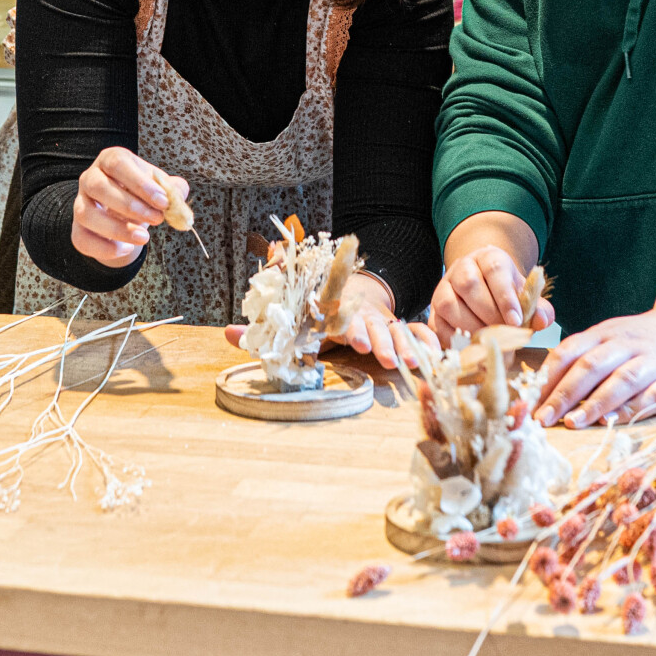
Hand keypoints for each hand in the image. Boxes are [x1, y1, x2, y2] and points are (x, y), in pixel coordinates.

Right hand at [70, 146, 187, 268]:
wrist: (125, 218)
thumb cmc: (142, 196)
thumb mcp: (160, 188)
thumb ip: (173, 190)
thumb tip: (179, 198)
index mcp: (110, 160)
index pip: (118, 164)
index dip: (140, 183)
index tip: (163, 201)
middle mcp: (90, 178)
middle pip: (98, 186)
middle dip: (130, 205)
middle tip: (157, 219)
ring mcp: (80, 204)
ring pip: (86, 214)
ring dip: (117, 228)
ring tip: (144, 238)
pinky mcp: (77, 230)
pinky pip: (83, 239)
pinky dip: (105, 248)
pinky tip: (126, 249)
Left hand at [221, 271, 430, 371]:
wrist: (356, 292)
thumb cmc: (319, 317)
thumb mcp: (293, 322)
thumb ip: (262, 330)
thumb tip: (224, 332)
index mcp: (332, 310)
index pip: (340, 317)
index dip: (348, 327)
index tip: (353, 340)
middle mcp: (359, 313)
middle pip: (371, 324)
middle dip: (378, 339)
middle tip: (385, 357)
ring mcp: (382, 319)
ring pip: (394, 329)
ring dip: (401, 345)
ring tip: (408, 363)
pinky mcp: (398, 326)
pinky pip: (415, 331)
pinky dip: (424, 340)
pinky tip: (432, 353)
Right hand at [428, 243, 554, 341]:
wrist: (484, 290)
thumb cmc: (508, 295)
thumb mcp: (526, 297)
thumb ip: (538, 308)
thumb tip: (542, 321)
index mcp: (488, 258)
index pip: (495, 270)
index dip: (505, 297)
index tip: (516, 321)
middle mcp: (461, 268)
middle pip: (469, 285)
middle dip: (489, 315)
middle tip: (505, 336)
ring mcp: (443, 288)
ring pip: (449, 304)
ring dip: (471, 328)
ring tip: (490, 344)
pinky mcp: (433, 311)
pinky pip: (437, 325)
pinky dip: (455, 341)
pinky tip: (473, 349)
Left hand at [533, 306, 655, 428]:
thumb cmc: (646, 339)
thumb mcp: (613, 338)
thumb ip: (585, 358)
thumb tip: (546, 389)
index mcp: (605, 333)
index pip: (569, 351)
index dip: (547, 377)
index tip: (529, 402)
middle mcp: (626, 344)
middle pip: (590, 367)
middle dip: (563, 394)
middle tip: (542, 419)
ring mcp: (653, 360)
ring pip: (620, 380)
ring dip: (595, 403)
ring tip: (573, 423)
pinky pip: (655, 393)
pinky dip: (635, 408)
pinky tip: (617, 422)